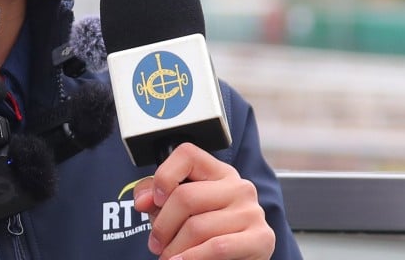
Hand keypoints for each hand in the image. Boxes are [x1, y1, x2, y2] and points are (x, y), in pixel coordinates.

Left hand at [132, 143, 274, 259]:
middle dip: (163, 226)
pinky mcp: (261, 238)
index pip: (187, 154)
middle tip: (155, 244)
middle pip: (186, 196)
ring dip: (175, 248)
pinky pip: (218, 247)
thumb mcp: (178, 210)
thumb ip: (155, 195)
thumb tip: (143, 199)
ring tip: (168, 258)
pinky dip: (193, 258)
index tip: (153, 200)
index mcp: (219, 172)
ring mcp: (252, 211)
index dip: (164, 175)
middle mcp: (238, 186)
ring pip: (198, 226)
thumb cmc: (206, 234)